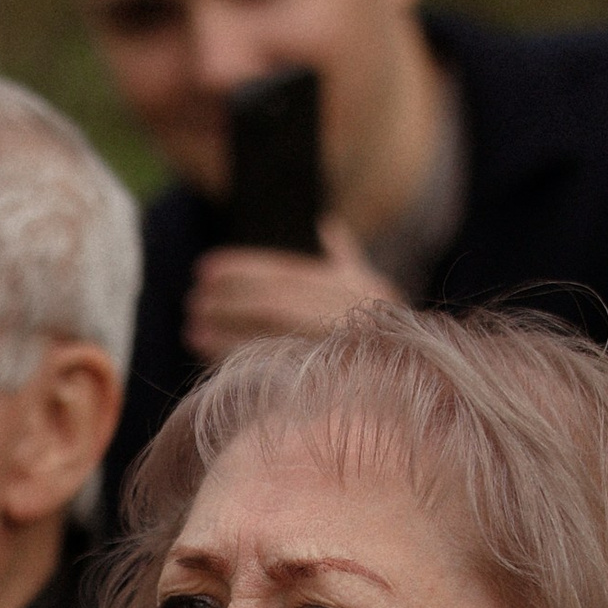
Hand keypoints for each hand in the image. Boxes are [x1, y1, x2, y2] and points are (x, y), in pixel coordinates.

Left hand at [183, 220, 400, 363]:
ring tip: (191, 329)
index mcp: (357, 286)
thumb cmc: (382, 334)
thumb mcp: (370, 290)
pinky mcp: (328, 382)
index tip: (203, 269)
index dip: (240, 268)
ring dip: (223, 332)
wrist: (416, 383)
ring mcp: (342, 350)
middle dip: (227, 300)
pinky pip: (273, 369)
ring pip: (270, 335)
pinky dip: (237, 361)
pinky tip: (209, 356)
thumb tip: (326, 225)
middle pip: (274, 303)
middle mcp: (352, 314)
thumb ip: (344, 258)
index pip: (286, 271)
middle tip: (192, 300)